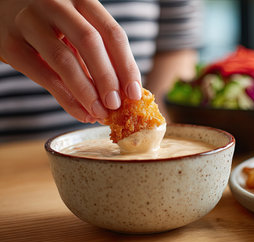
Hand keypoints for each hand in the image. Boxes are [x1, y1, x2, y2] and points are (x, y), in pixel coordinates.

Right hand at [0, 0, 141, 122]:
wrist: (2, 5)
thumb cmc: (50, 21)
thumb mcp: (76, 25)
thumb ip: (97, 51)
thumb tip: (125, 91)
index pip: (112, 33)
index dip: (127, 66)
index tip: (135, 93)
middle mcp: (55, 4)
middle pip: (90, 43)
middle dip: (107, 78)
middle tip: (116, 106)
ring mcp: (29, 21)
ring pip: (64, 60)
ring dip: (86, 92)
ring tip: (99, 113)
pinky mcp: (8, 42)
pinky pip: (42, 75)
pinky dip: (65, 98)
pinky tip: (79, 112)